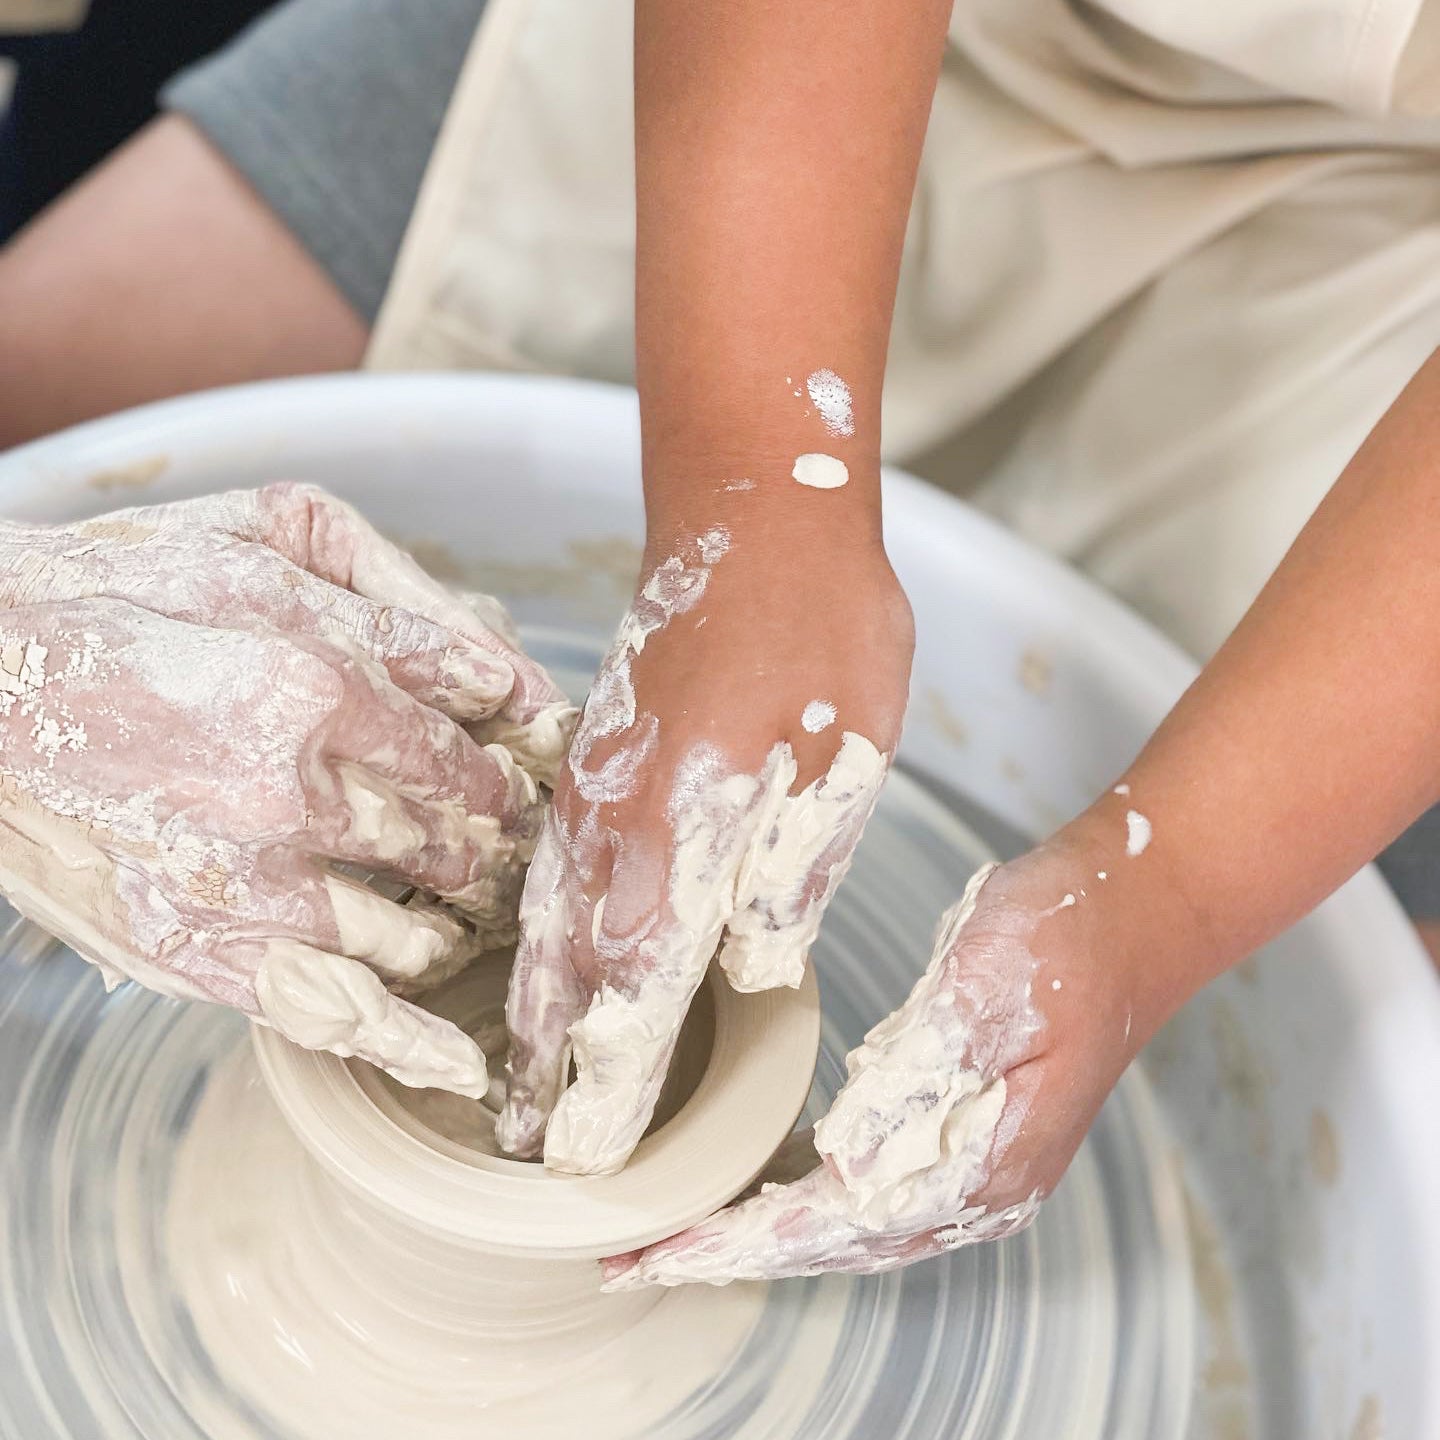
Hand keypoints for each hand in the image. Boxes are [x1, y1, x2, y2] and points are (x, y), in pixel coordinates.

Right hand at [0, 484, 575, 1093]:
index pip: (468, 761)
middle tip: (505, 851)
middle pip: (453, 849)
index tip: (515, 786)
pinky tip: (462, 1067)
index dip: (508, 779)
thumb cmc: (117, 593)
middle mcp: (286, 793)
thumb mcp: (260, 544)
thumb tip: (510, 681)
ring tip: (459, 910)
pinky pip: (329, 1014)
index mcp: (313, 683)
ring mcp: (241, 883)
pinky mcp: (194, 951)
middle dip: (495, 854)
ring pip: (411, 936)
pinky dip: (409, 1044)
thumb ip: (398, 605)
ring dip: (455, 928)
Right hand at [497, 519, 913, 1173]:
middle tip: (530, 1149)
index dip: (613, 1083)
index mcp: (675, 829)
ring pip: (544, 918)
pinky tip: (545, 953)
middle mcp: (612, 816)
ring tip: (518, 1074)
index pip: (633, 992)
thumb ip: (789, 871)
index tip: (590, 1160)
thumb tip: (750, 966)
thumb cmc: (816, 624)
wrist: (754, 507)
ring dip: (532, 1003)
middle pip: (568, 969)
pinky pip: (549, 866)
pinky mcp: (598, 753)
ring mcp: (593, 782)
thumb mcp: (844, 751)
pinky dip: (538, 930)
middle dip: (550, 1063)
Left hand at [602, 831, 1168, 1285]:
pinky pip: (876, 1189)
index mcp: (981, 1161)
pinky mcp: (975, 1133)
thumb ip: (914, 1079)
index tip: (656, 1255)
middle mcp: (980, 1186)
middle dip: (734, 1251)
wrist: (1136, 907)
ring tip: (685, 1233)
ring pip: (851, 1226)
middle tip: (639, 1256)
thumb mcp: (984, 991)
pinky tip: (770, 1183)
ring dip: (766, 1233)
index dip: (738, 1243)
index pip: (833, 1225)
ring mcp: (982, 1166)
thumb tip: (841, 1164)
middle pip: (835, 1244)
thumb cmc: (1061, 938)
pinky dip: (810, 1198)